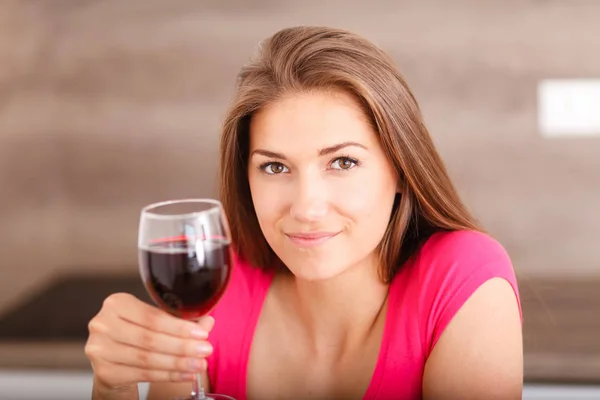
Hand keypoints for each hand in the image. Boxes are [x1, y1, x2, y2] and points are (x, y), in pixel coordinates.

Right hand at [85, 293, 213, 391]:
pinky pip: (142, 374)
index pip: (152, 317)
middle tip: (205, 350)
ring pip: (147, 358)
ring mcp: (100, 349)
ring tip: (198, 365)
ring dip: (177, 363)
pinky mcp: (103, 371)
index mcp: (117, 303)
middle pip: (150, 338)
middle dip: (182, 346)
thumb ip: (180, 319)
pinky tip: (184, 374)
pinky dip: (167, 375)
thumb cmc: (137, 335)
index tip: (202, 334)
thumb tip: (208, 322)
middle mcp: (103, 324)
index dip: (179, 327)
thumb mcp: (155, 322)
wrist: (113, 361)